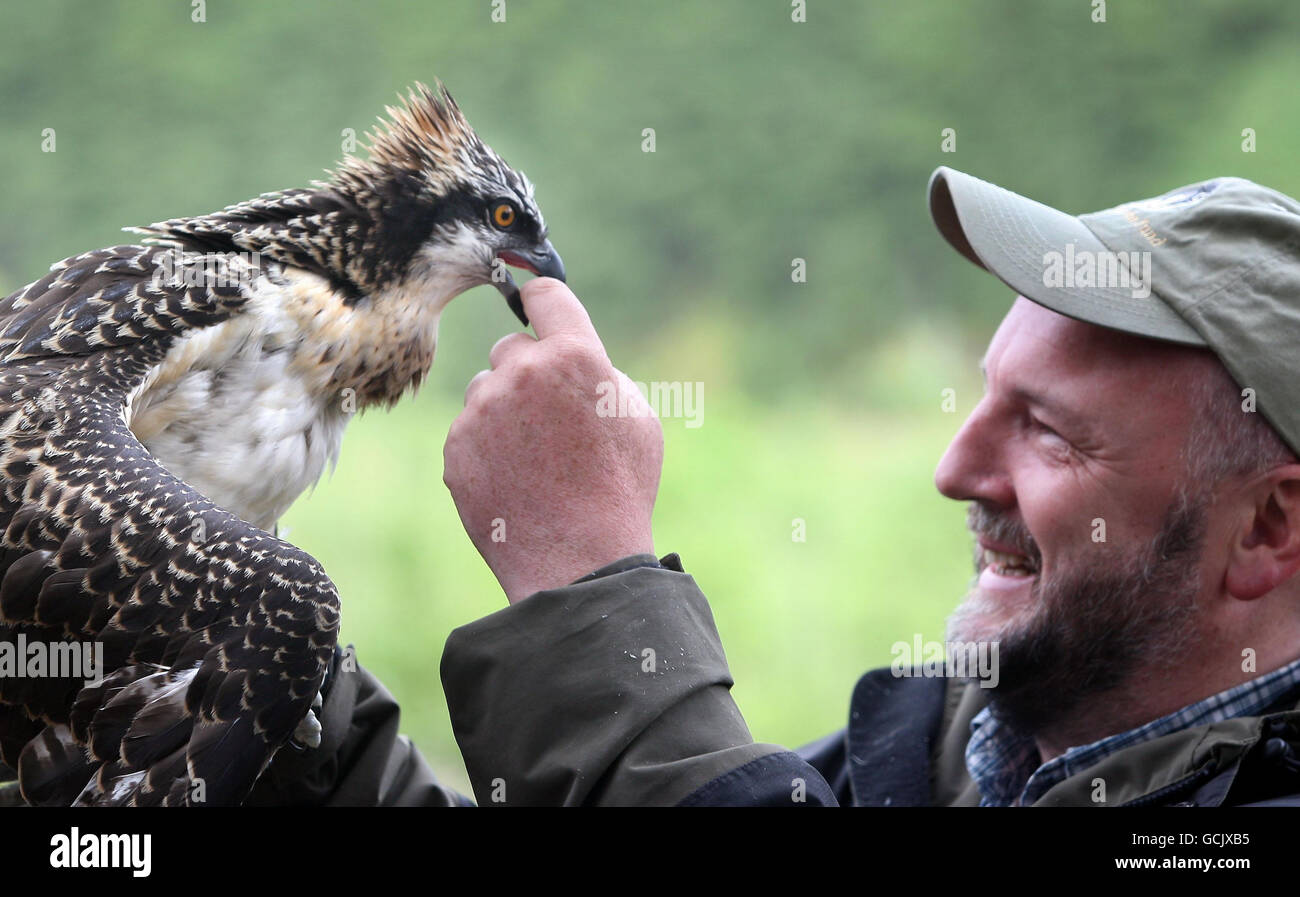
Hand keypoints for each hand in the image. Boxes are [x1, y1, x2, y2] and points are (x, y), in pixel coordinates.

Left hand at [443, 278, 662, 603]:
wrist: (579, 560)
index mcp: (575, 356)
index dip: (543, 303)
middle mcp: (523, 373)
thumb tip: (569, 358)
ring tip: (535, 458)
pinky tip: (514, 479)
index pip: (544, 295)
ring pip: (485, 389)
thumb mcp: (638, 419)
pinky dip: (485, 448)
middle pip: (511, 347)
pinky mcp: (456, 447)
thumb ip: (601, 373)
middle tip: (551, 417)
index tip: (538, 310)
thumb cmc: (620, 489)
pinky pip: (468, 430)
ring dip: (503, 410)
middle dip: (527, 372)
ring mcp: (483, 410)